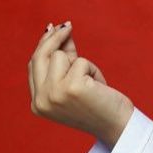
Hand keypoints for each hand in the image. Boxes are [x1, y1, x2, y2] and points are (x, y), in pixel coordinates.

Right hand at [28, 22, 134, 147]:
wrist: (118, 126)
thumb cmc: (99, 105)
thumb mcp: (76, 82)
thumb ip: (65, 59)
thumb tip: (60, 29)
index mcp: (37, 104)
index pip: (33, 66)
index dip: (43, 46)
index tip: (52, 29)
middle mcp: (41, 100)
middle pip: (39, 57)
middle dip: (54, 38)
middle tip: (68, 25)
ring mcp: (54, 94)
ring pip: (60, 56)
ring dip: (82, 63)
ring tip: (94, 82)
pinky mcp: (71, 87)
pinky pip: (81, 62)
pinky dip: (94, 70)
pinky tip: (100, 87)